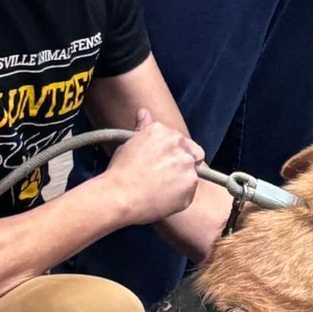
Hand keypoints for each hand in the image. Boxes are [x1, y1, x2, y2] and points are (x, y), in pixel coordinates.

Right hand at [102, 110, 204, 228]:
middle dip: (182, 163)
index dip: (172, 153)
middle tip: (164, 177)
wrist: (119, 196)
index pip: (179, 140)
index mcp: (162, 130)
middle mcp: (177, 142)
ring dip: (182, 180)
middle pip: (193, 152)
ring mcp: (186, 162)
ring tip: (161, 190)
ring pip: (193, 172)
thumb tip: (144, 112)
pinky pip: (191, 191)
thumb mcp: (128, 144)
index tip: (161, 163)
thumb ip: (142, 128)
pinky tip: (164, 199)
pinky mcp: (191, 182)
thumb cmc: (120, 172)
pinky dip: (181, 197)